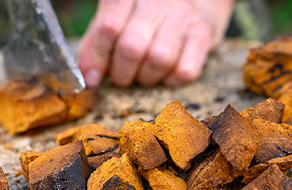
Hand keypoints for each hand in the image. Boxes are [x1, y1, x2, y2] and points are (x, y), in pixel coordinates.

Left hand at [78, 0, 233, 86]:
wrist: (191, 2)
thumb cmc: (143, 18)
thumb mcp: (115, 21)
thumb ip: (96, 44)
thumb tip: (89, 78)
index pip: (108, 28)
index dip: (97, 59)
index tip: (93, 79)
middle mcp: (156, 0)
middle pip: (132, 47)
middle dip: (122, 74)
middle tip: (122, 77)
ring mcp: (182, 15)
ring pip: (159, 59)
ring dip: (146, 78)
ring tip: (144, 74)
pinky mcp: (202, 33)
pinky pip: (185, 70)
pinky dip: (171, 80)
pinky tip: (166, 73)